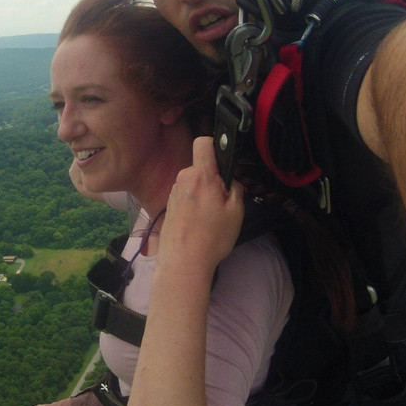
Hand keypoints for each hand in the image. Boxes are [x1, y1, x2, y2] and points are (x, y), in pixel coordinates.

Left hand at [159, 137, 243, 272]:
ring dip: (203, 193)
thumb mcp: (236, 212)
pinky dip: (194, 203)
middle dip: (213, 178)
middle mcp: (183, 179)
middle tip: (223, 201)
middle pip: (201, 167)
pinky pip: (186, 195)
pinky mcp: (169, 205)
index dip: (215, 145)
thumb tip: (232, 181)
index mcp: (201, 176)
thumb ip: (235, 188)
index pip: (203, 142)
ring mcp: (174, 192)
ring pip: (193, 182)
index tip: (224, 161)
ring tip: (211, 217)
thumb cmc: (211, 238)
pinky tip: (200, 223)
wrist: (184, 263)